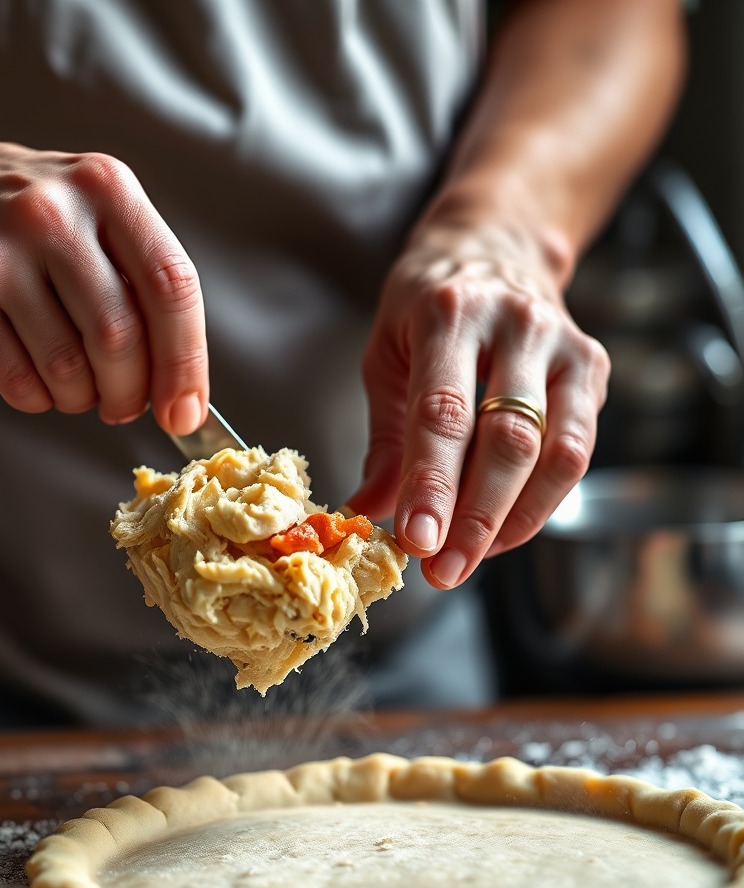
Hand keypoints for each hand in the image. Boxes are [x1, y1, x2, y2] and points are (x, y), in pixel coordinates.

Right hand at [0, 130, 207, 433]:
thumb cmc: (22, 223)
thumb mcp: (92, 220)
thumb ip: (139, 287)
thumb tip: (182, 390)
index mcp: (108, 189)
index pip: (172, 286)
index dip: (185, 363)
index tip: (186, 413)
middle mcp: (55, 213)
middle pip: (121, 337)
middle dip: (130, 392)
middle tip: (122, 405)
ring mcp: (1, 251)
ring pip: (69, 368)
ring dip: (80, 398)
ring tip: (71, 385)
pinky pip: (19, 380)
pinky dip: (36, 398)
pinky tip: (30, 376)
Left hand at [347, 218, 609, 588]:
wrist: (495, 245)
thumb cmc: (426, 307)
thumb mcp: (385, 357)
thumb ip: (384, 439)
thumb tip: (366, 512)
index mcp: (448, 314)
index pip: (443, 412)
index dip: (432, 484)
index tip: (417, 541)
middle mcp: (515, 325)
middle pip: (507, 439)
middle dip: (474, 518)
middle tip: (442, 570)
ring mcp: (563, 345)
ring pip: (554, 452)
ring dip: (511, 520)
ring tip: (469, 561)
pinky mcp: (593, 366)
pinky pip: (577, 450)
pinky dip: (541, 501)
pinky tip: (504, 529)